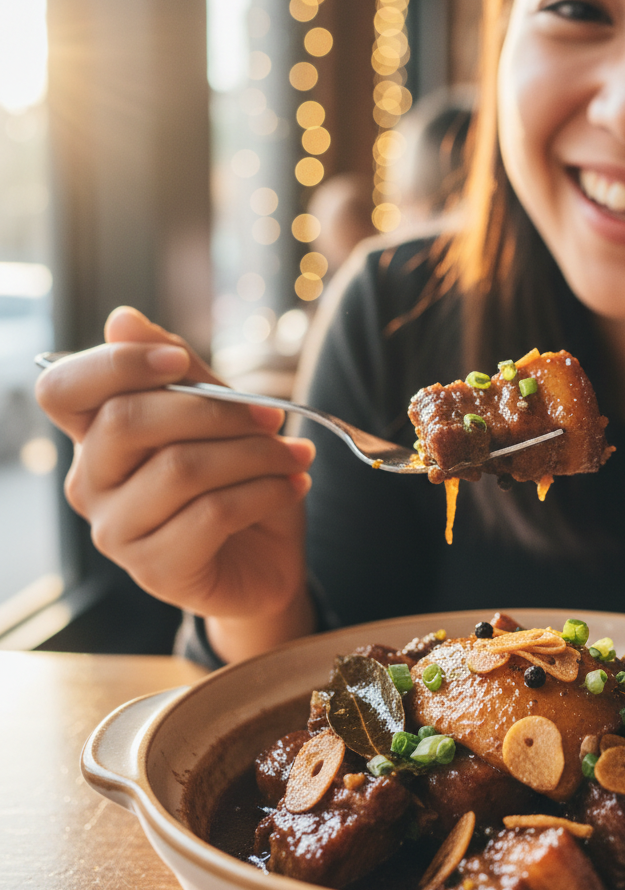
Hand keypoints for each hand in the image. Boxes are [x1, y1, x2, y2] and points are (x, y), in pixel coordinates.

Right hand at [35, 307, 315, 659]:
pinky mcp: (156, 570)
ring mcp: (117, 532)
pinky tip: (292, 487)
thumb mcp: (224, 419)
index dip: (115, 363)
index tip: (181, 361)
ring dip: (256, 454)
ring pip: (181, 468)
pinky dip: (265, 492)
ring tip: (295, 456)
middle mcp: (91, 484)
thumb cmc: (240, 482)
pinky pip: (212, 513)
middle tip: (273, 416)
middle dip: (215, 410)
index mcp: (98, 436)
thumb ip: (183, 374)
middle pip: (127, 421)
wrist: (270, 558)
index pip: (63, 388)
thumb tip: (122, 318)